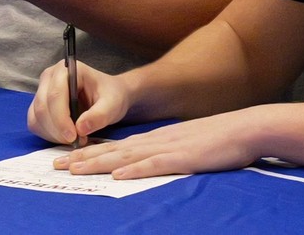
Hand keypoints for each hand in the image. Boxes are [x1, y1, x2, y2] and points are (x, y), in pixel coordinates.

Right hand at [28, 58, 131, 145]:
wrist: (109, 96)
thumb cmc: (111, 95)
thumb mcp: (113, 104)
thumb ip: (100, 115)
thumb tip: (80, 128)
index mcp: (67, 69)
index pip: (56, 95)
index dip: (61, 118)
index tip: (73, 136)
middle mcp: (50, 77)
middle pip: (43, 107)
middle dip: (58, 129)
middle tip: (77, 141)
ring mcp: (42, 91)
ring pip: (37, 118)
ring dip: (53, 134)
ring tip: (76, 138)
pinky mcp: (39, 106)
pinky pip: (36, 124)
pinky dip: (49, 135)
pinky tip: (66, 137)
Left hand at [54, 109, 263, 179]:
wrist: (245, 128)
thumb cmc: (220, 140)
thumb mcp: (187, 145)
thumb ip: (167, 153)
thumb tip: (147, 163)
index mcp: (158, 139)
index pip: (118, 147)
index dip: (91, 152)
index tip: (68, 158)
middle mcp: (157, 141)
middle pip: (114, 151)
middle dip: (84, 157)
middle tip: (57, 164)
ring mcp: (170, 148)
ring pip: (128, 157)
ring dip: (100, 163)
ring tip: (75, 168)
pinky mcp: (184, 159)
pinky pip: (156, 165)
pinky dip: (136, 170)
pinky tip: (119, 175)